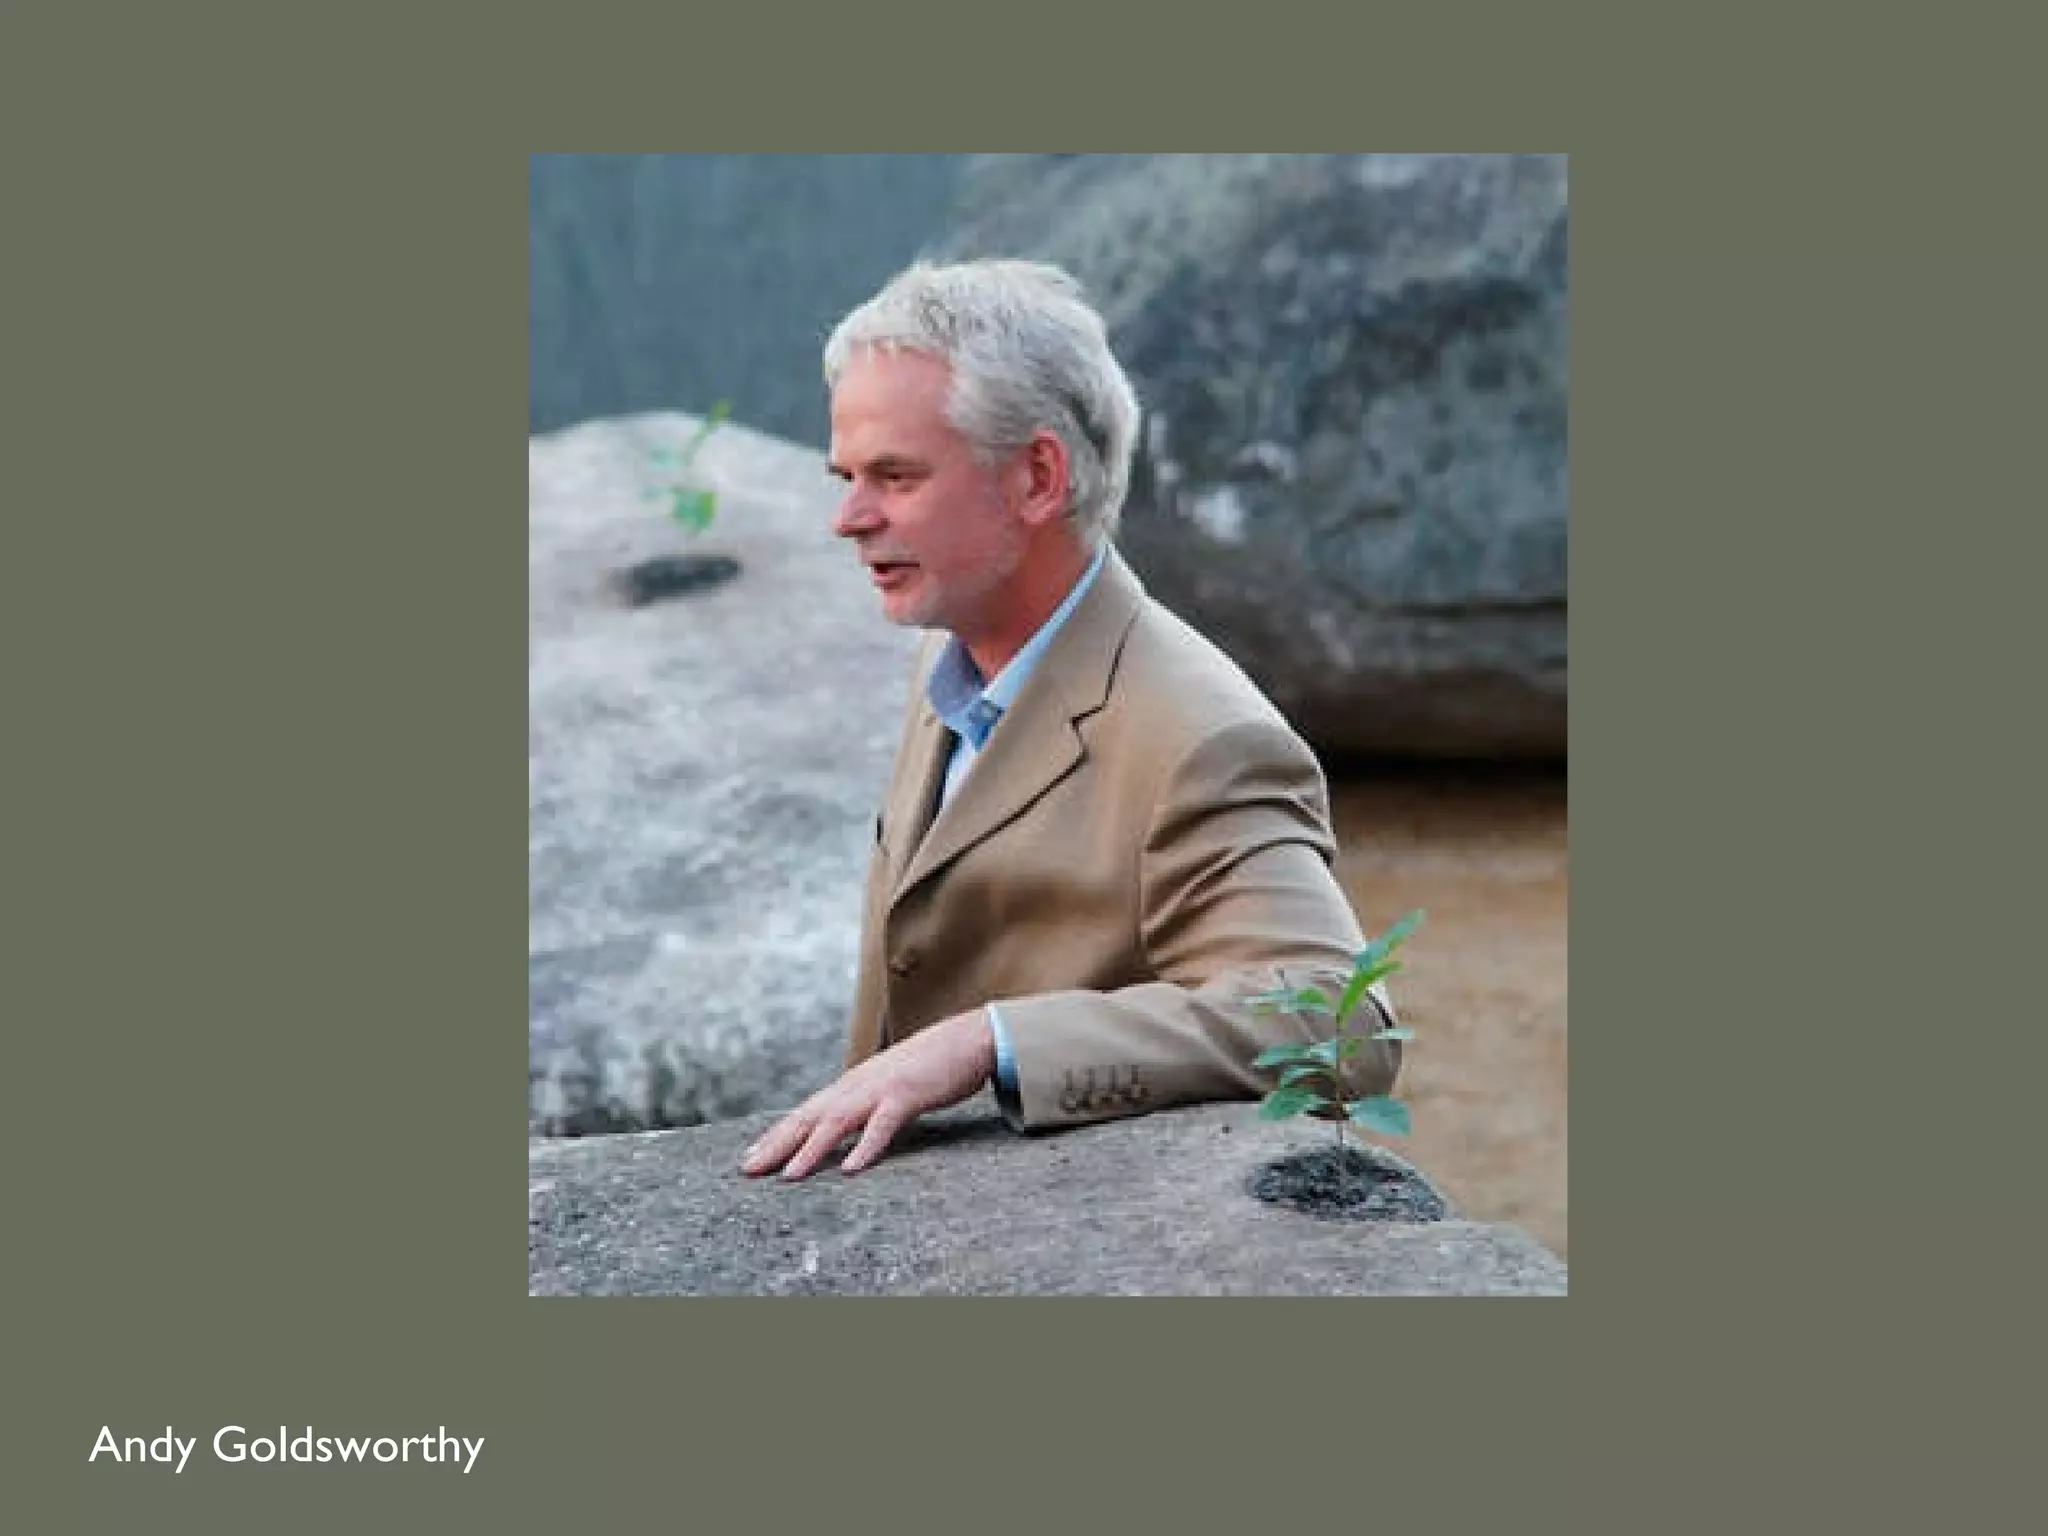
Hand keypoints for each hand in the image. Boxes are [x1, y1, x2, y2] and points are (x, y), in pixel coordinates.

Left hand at [740, 1011, 996, 1180]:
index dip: (778, 1135)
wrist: (966, 1038)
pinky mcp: (907, 1095)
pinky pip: (882, 1125)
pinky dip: (865, 1147)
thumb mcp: (888, 1086)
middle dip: (777, 1144)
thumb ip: (865, 1105)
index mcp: (852, 1084)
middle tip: (748, 1171)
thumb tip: (844, 1127)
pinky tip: (850, 1169)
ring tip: (789, 1176)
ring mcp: (881, 1089)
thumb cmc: (929, 1066)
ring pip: (837, 1121)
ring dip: (811, 1149)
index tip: (751, 1158)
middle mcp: (858, 1085)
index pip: (806, 1112)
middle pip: (809, 1117)